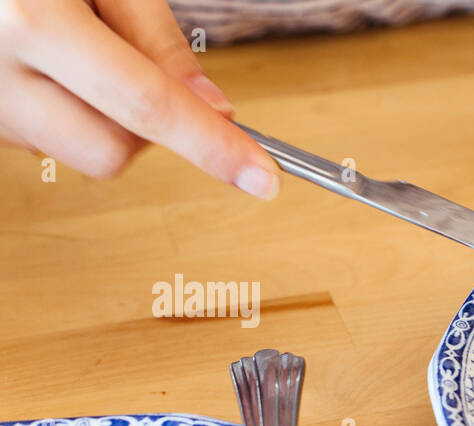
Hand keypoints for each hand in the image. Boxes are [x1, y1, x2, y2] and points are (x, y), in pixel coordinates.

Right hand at [0, 0, 278, 197]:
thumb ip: (154, 35)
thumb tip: (214, 108)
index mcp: (32, 21)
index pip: (148, 106)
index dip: (213, 145)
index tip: (262, 178)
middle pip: (111, 152)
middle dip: (146, 126)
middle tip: (131, 61)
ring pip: (78, 154)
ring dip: (103, 118)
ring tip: (72, 46)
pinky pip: (44, 139)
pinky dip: (65, 111)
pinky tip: (45, 61)